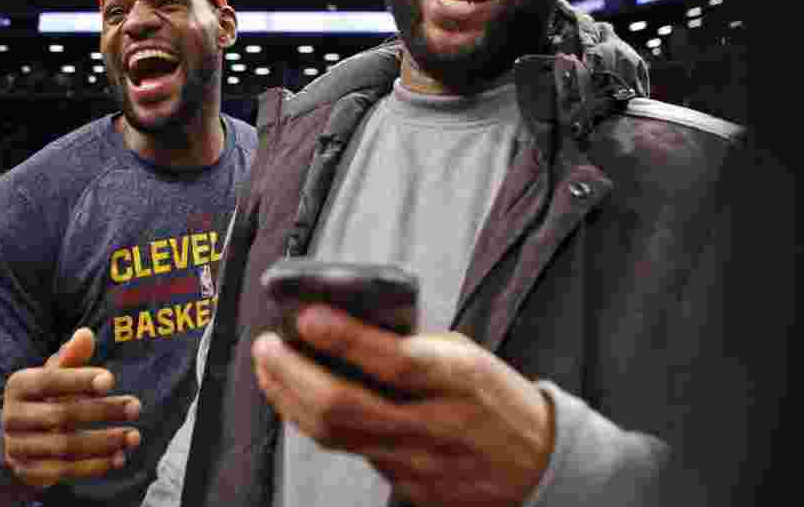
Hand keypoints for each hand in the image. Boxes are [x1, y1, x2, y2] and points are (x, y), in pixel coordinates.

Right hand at [1, 327, 141, 488]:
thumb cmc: (47, 395)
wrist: (19, 435)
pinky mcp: (27, 471)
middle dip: (103, 411)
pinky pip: (64, 471)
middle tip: (136, 407)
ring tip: (134, 435)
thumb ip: (72, 356)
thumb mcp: (55, 372)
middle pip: (62, 414)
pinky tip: (119, 457)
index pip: (50, 381)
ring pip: (65, 446)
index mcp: (18, 385)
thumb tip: (85, 334)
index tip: (110, 380)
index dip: (79, 380)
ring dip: (104, 441)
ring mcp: (17, 447)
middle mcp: (12, 416)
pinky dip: (94, 466)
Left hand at [252, 305, 554, 506]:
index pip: (395, 362)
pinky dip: (317, 422)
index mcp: (461, 379)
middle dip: (292, 375)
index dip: (345, 338)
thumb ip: (410, 345)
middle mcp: (438, 426)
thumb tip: (340, 326)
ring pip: (337, 437)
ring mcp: (421, 465)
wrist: (536, 463)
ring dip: (291, 399)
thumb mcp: (465, 354)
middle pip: (347, 408)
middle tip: (267, 344)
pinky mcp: (408, 489)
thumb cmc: (493, 395)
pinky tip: (300, 398)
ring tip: (270, 366)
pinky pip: (351, 453)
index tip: (306, 314)